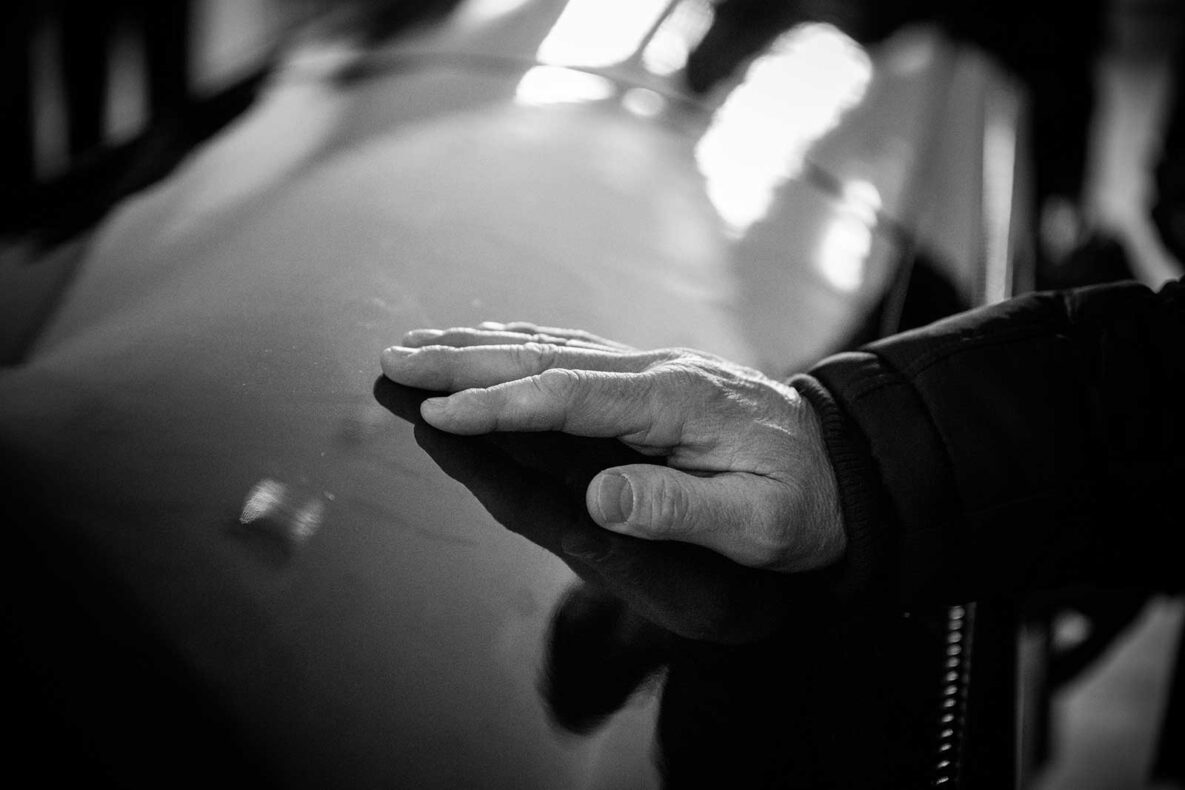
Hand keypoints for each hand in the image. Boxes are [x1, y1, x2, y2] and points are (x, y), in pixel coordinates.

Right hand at [380, 322, 843, 573]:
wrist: (845, 465)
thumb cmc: (802, 503)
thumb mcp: (756, 524)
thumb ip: (679, 507)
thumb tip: (600, 498)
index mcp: (679, 403)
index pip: (574, 397)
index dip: (503, 404)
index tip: (439, 409)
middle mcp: (658, 371)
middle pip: (548, 357)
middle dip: (466, 359)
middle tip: (394, 358)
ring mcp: (652, 368)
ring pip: (552, 347)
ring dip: (481, 345)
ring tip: (417, 343)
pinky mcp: (648, 378)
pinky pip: (572, 352)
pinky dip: (520, 346)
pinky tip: (487, 343)